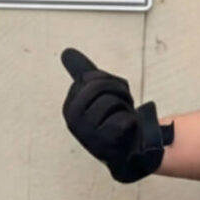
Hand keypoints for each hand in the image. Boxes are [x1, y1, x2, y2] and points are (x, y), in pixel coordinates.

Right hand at [61, 48, 173, 182]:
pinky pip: (123, 120)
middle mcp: (73, 122)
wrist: (133, 148)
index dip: (108, 81)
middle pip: (99, 87)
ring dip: (126, 107)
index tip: (111, 96)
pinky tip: (128, 130)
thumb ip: (84, 73)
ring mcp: (87, 135)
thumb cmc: (115, 117)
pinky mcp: (105, 147)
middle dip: (118, 91)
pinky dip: (131, 122)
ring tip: (124, 118)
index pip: (89, 77)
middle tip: (123, 105)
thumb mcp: (99, 92)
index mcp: (69, 106)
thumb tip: (66, 51)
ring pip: (112, 102)